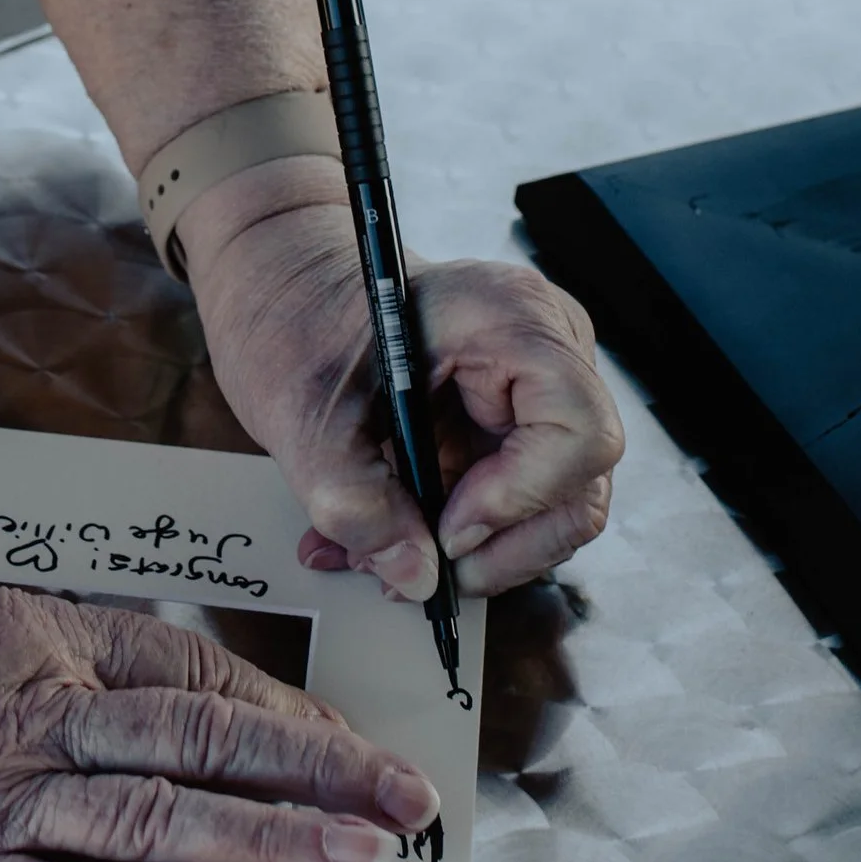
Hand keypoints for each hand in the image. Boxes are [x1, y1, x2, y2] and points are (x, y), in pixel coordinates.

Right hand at [0, 556, 437, 861]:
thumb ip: (36, 651)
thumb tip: (126, 686)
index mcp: (40, 635)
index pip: (195, 674)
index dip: (287, 715)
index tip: (357, 748)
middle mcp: (34, 707)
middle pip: (205, 738)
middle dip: (319, 775)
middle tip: (408, 809)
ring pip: (158, 814)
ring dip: (268, 840)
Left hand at [185, 181, 623, 604]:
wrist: (282, 284)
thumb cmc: (295, 312)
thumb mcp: (303, 412)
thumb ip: (354, 499)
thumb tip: (415, 577)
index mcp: (509, 316)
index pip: (577, 429)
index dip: (522, 495)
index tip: (448, 529)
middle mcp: (545, 351)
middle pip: (578, 487)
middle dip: (499, 549)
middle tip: (416, 573)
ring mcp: (536, 393)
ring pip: (552, 514)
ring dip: (472, 558)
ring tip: (382, 561)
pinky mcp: (513, 431)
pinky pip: (513, 508)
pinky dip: (455, 542)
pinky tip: (387, 542)